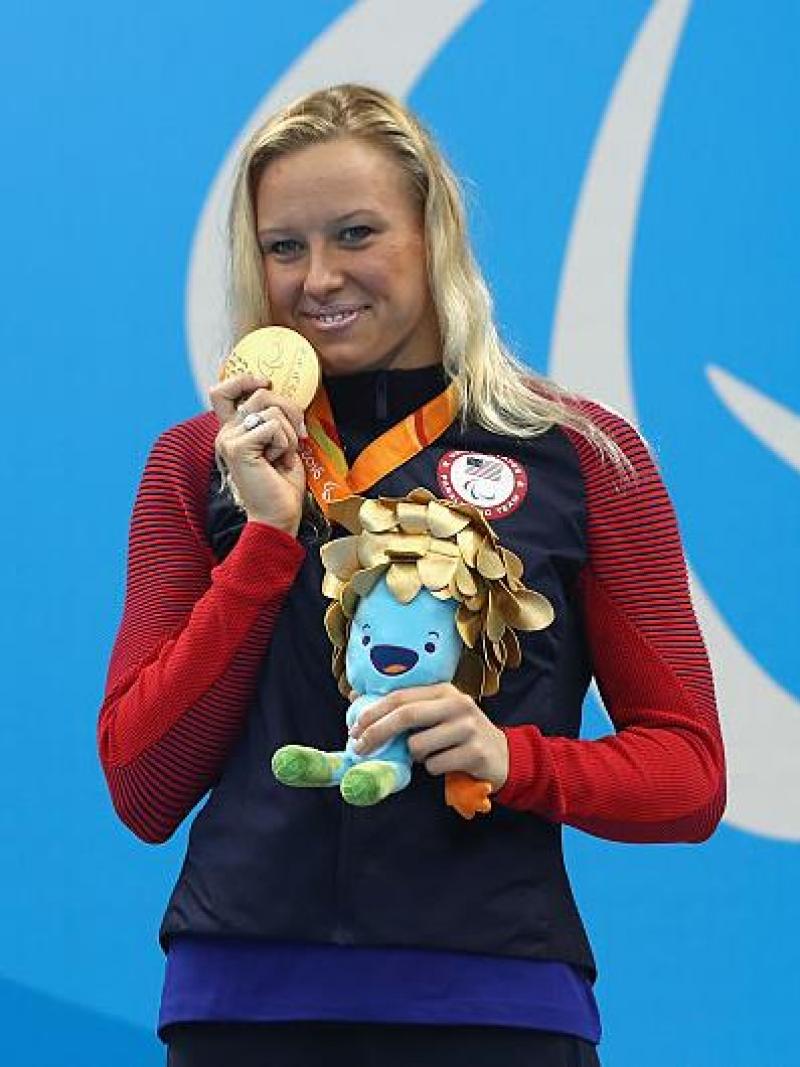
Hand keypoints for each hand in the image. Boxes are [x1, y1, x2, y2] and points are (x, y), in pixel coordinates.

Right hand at [210, 372, 307, 536]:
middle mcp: (226, 432)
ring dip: (288, 433)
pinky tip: (277, 462)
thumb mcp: (280, 443)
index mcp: (234, 431)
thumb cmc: (281, 485)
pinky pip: (273, 426)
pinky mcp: (237, 448)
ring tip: (282, 456)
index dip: (244, 379)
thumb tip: (283, 394)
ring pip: (271, 408)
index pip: (223, 390)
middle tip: (296, 436)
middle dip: (290, 410)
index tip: (266, 383)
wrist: (278, 516)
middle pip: (261, 393)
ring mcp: (229, 439)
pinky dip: (285, 444)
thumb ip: (275, 418)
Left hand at [349, 683, 508, 792]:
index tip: (354, 727)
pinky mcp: (475, 752)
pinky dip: (433, 769)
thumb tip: (356, 700)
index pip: (401, 696)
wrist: (502, 755)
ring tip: (430, 755)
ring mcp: (468, 727)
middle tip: (360, 748)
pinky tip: (447, 764)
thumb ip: (405, 707)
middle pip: (406, 715)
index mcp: (444, 690)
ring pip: (418, 745)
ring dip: (415, 756)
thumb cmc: (460, 734)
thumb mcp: (437, 714)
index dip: (374, 712)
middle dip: (377, 732)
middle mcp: (458, 703)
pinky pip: (435, 765)